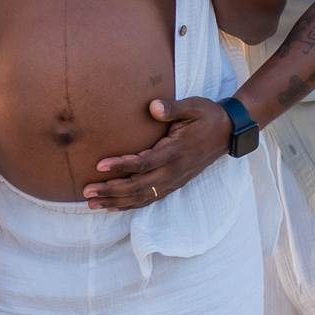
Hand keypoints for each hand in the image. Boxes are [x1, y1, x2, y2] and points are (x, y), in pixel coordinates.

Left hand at [85, 96, 229, 210]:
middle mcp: (173, 171)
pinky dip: (130, 206)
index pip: (144, 163)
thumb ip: (172, 108)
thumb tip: (153, 107)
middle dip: (111, 190)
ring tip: (92, 204)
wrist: (227, 133)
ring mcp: (173, 181)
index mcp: (175, 152)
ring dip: (116, 202)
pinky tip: (113, 208)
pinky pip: (149, 199)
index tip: (99, 165)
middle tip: (87, 191)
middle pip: (137, 186)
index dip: (121, 165)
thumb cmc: (207, 117)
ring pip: (141, 197)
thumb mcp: (193, 107)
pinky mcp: (173, 185)